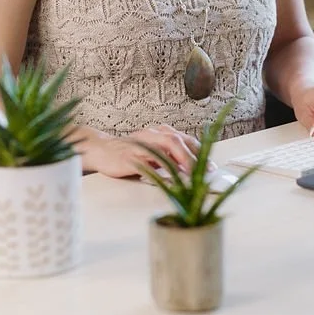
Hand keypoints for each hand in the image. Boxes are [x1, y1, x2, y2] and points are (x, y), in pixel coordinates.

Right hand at [78, 124, 201, 179]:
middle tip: (203, 172)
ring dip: (178, 162)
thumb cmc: (129, 152)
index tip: (212, 167)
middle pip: (174, 141)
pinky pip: (145, 164)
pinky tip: (167, 181)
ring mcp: (138, 146)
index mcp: (159, 133)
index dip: (200, 152)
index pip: (184, 139)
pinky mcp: (128, 158)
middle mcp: (150, 136)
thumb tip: (192, 168)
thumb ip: (169, 156)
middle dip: (191, 156)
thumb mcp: (153, 151)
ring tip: (191, 176)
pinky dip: (158, 172)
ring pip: (161, 150)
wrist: (101, 151)